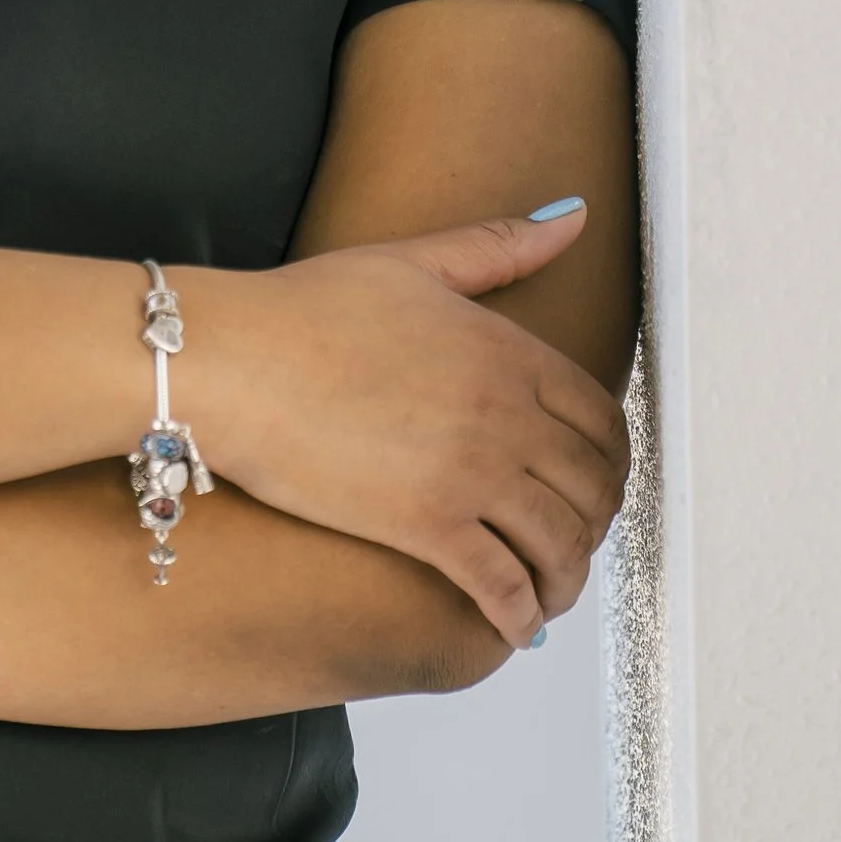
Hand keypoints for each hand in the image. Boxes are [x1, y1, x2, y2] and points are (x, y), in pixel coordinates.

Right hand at [185, 206, 630, 647]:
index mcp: (508, 352)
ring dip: (565, 577)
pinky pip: (501, 584)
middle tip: (573, 541)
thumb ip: (498, 246)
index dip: (611, 462)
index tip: (595, 483)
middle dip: (594, 523)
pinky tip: (515, 626)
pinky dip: (520, 614)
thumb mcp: (411, 263)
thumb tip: (573, 215)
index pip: (602, 419)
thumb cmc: (301, 311)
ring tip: (548, 592)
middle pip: (593, 487)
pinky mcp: (425, 525)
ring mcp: (471, 472)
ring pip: (559, 542)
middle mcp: (506, 414)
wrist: (229, 362)